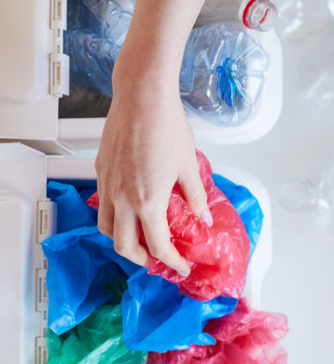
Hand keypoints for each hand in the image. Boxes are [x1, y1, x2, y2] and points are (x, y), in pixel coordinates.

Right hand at [95, 72, 207, 275]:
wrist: (142, 98)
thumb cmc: (167, 127)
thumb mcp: (189, 166)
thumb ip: (195, 197)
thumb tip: (203, 217)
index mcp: (147, 202)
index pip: (158, 246)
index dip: (172, 261)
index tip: (181, 265)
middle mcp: (122, 198)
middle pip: (123, 246)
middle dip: (142, 259)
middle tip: (159, 260)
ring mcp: (107, 185)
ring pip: (106, 228)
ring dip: (122, 241)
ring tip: (141, 240)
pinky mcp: (100, 170)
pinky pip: (103, 205)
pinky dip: (114, 217)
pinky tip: (130, 210)